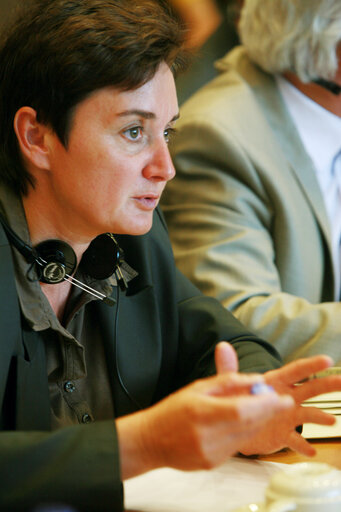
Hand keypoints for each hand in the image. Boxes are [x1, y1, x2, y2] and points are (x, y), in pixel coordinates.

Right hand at [117, 344, 292, 478]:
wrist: (150, 441)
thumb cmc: (172, 410)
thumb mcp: (197, 388)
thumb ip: (227, 381)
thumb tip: (254, 379)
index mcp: (201, 412)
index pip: (242, 410)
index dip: (265, 404)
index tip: (282, 398)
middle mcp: (207, 436)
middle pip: (249, 424)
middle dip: (269, 412)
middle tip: (281, 401)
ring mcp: (211, 453)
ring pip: (247, 437)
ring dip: (258, 422)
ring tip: (260, 408)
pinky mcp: (213, 464)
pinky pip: (237, 446)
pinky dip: (244, 433)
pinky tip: (240, 423)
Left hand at [238, 354, 340, 455]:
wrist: (234, 426)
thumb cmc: (239, 399)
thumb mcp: (232, 383)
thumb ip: (228, 366)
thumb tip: (222, 346)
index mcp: (276, 382)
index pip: (296, 371)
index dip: (311, 365)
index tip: (327, 360)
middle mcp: (287, 398)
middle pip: (310, 389)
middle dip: (328, 384)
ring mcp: (287, 417)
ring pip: (308, 414)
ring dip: (320, 417)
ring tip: (331, 421)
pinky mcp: (283, 435)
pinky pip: (295, 441)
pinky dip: (302, 445)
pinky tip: (310, 450)